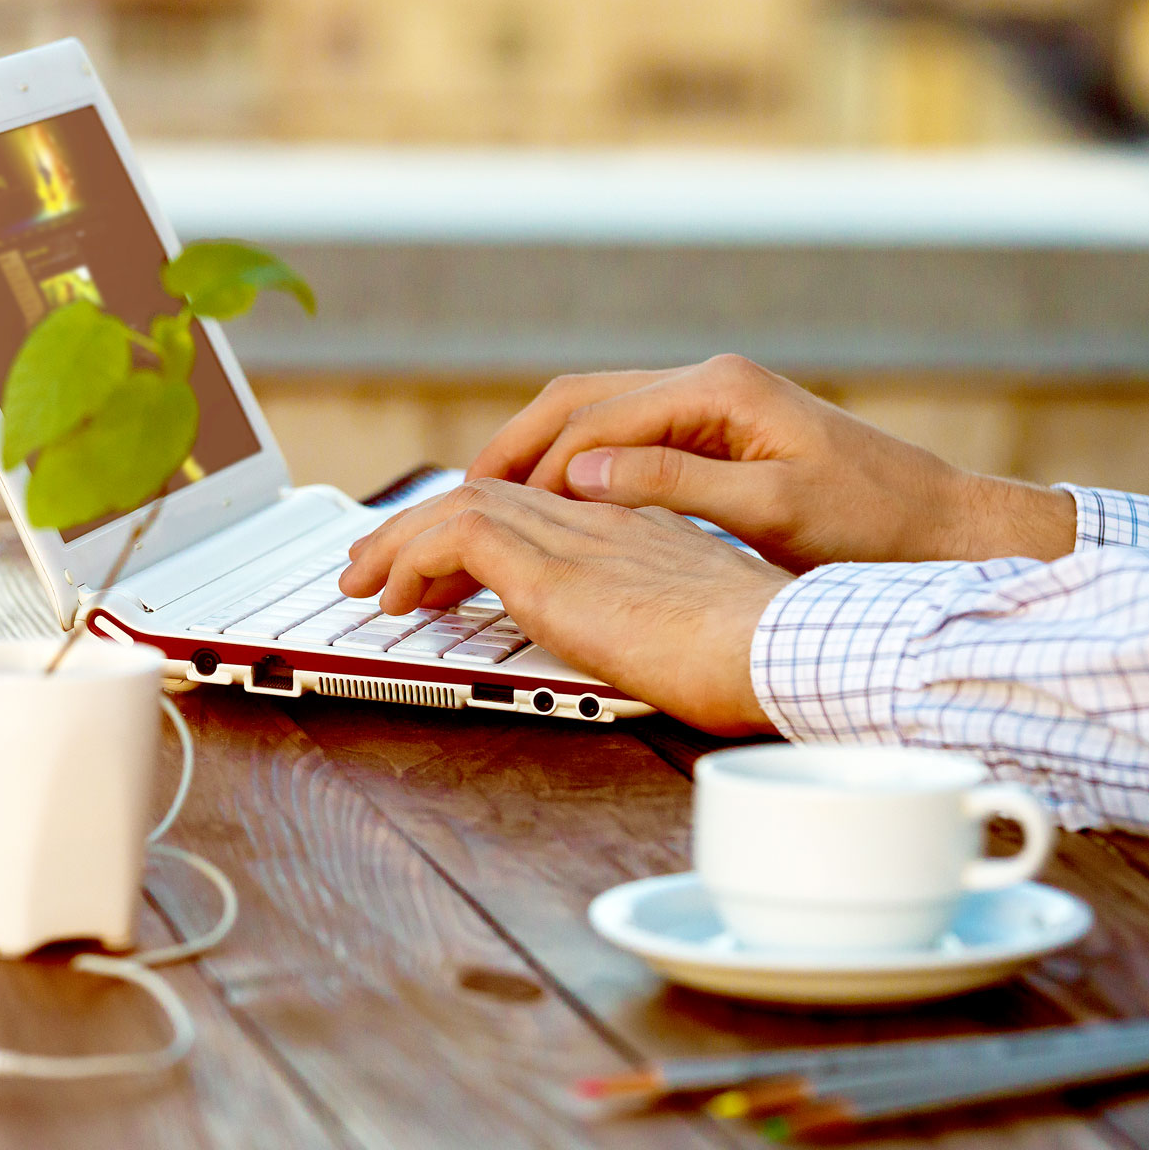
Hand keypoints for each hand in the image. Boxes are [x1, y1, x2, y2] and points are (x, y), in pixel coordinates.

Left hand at [339, 480, 792, 734]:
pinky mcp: (554, 571)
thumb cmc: (761, 654)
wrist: (785, 650)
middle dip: (416, 528)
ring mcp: (576, 539)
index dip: (474, 528)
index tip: (436, 570)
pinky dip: (413, 560)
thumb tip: (637, 639)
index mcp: (633, 529)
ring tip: (363, 586)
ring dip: (397, 543)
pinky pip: (457, 538)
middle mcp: (599, 520)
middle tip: (371, 566)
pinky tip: (395, 598)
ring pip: (459, 507)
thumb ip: (660, 616)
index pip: (533, 505)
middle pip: (486, 495)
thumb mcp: (700, 623)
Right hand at [464, 355, 1074, 571]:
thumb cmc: (871, 523)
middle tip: (457, 496)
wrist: (944, 525)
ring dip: (538, 452)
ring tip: (486, 500)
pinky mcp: (719, 431)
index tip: (484, 513)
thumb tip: (581, 477)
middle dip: (514, 446)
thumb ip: (674, 485)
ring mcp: (712, 403)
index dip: (535, 469)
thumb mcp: (772, 507)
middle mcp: (708, 382)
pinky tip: (552, 501)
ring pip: (595, 411)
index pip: (596, 420)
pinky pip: (624, 436)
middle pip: (579, 398)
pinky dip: (575, 462)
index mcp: (717, 390)